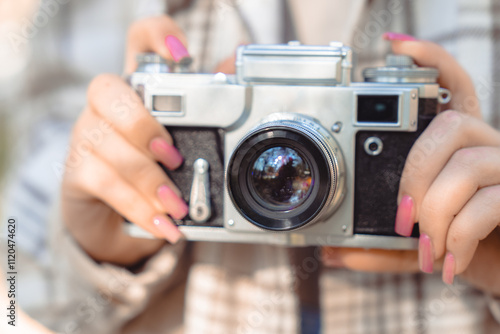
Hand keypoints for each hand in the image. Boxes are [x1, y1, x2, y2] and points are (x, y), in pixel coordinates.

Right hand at [62, 16, 188, 265]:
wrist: (115, 212)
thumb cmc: (154, 166)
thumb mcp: (183, 141)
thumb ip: (206, 110)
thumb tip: (233, 68)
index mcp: (139, 88)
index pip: (139, 41)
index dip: (157, 36)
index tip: (183, 56)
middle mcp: (107, 104)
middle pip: (107, 90)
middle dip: (142, 126)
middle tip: (174, 158)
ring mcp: (87, 134)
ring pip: (107, 145)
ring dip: (148, 180)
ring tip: (177, 206)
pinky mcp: (78, 170)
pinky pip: (103, 182)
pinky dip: (137, 207)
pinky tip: (162, 224)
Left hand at [323, 34, 499, 294]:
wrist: (499, 269)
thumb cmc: (456, 245)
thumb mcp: (411, 243)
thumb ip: (377, 246)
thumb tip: (330, 253)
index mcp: (455, 145)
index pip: (452, 86)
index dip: (431, 60)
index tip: (395, 45)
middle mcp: (485, 144)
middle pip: (451, 126)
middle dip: (416, 175)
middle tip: (402, 218)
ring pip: (468, 166)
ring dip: (436, 214)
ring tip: (426, 247)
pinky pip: (489, 203)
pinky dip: (459, 237)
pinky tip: (447, 261)